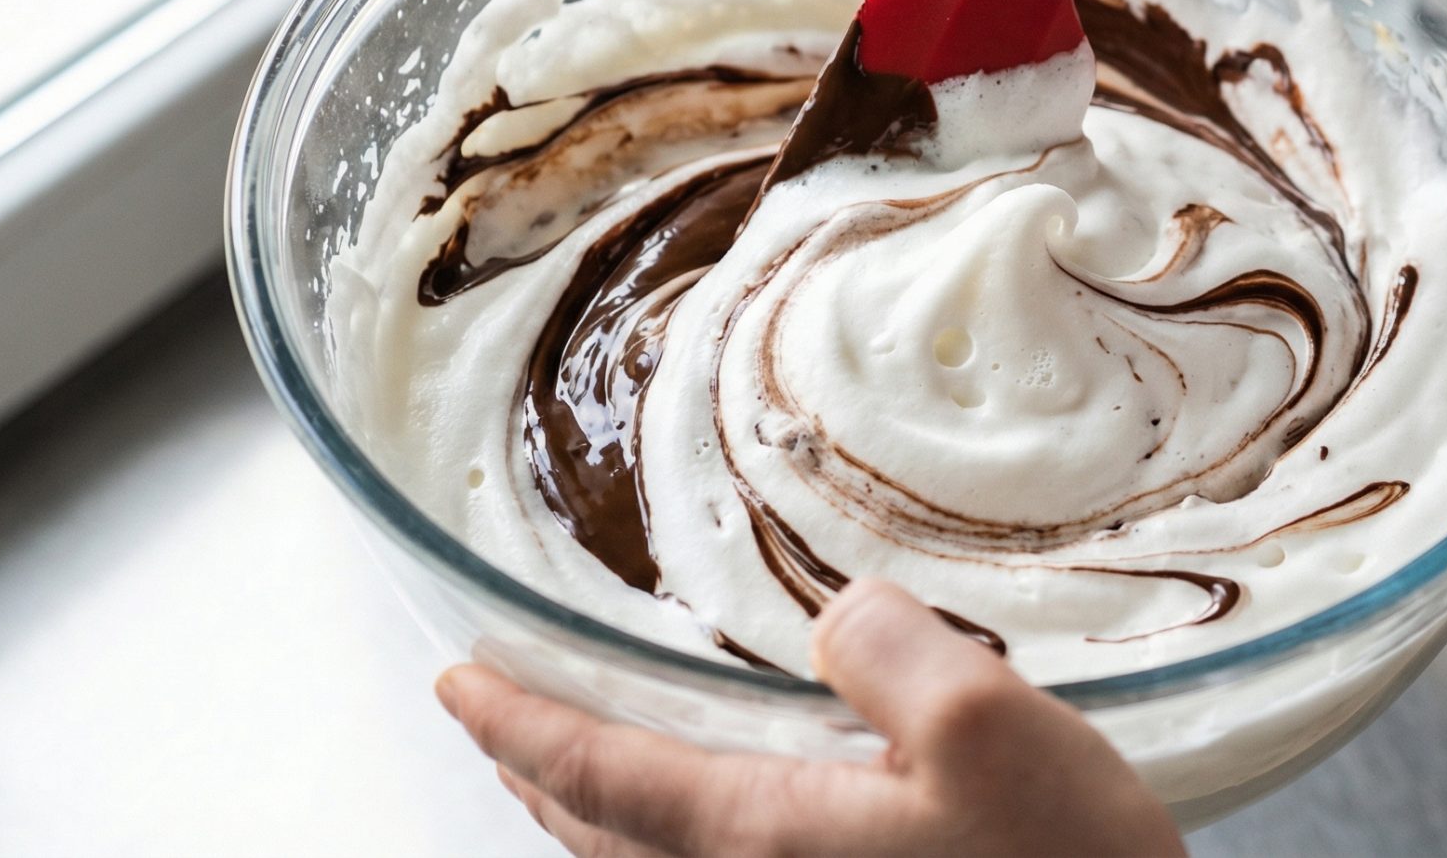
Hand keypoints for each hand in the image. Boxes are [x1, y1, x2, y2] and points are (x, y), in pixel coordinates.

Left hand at [438, 579, 1183, 857]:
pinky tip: (733, 831)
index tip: (457, 677)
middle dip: (540, 775)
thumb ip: (891, 650)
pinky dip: (670, 853)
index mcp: (761, 839)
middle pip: (600, 841)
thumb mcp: (989, 729)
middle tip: (502, 722)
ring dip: (597, 822)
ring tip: (587, 776)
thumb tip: (840, 613)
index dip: (516, 721)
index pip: (595, 775)